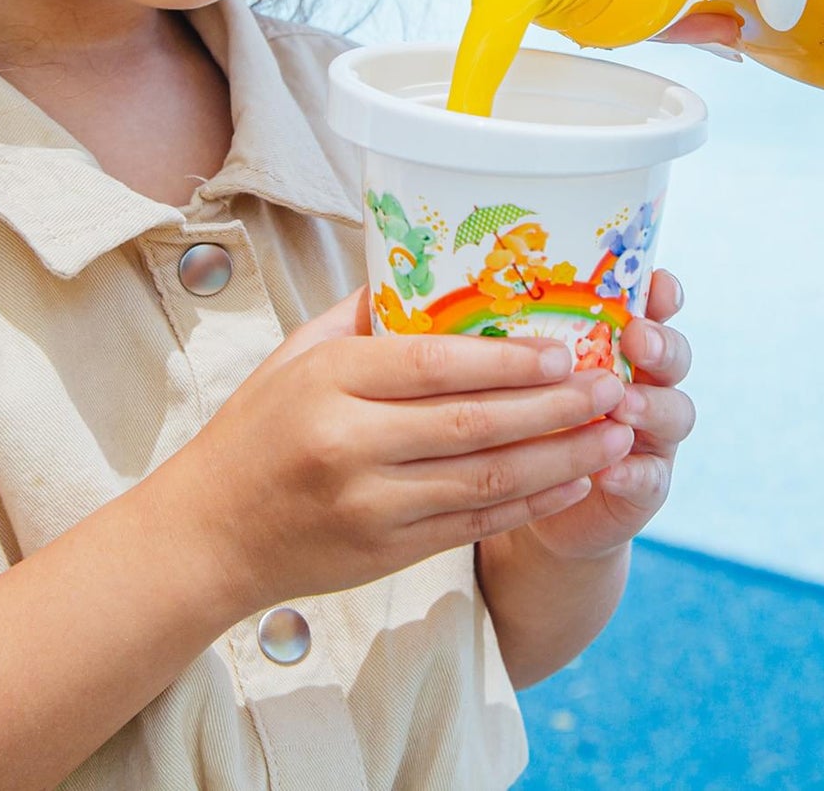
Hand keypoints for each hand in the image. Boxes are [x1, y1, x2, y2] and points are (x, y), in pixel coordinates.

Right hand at [148, 290, 634, 614]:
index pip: (435, 365)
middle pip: (475, 423)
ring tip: (616, 436)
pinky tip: (575, 483)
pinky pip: (475, 525)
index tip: (566, 349)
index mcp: (330, 380)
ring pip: (488, 480)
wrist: (207, 536)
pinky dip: (531, 505)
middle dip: (556, 406)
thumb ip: (362, 317)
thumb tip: (430, 271)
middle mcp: (351, 443)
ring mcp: (371, 505)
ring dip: (562, 458)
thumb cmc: (255, 431)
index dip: (508, 359)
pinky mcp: (387, 552)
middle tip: (614, 387)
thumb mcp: (294, 357)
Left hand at [515, 270, 694, 562]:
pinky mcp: (645, 485)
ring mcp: (652, 435)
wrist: (531, 498)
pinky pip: (651, 477)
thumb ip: (526, 339)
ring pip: (675, 412)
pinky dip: (632, 471)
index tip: (657, 282)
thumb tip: (487, 291)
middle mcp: (645, 383)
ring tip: (623, 406)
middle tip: (638, 340)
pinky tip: (610, 471)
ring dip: (651, 405)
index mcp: (619, 346)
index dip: (661, 294)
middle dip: (661, 343)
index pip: (652, 309)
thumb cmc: (524, 416)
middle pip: (673, 354)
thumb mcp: (524, 372)